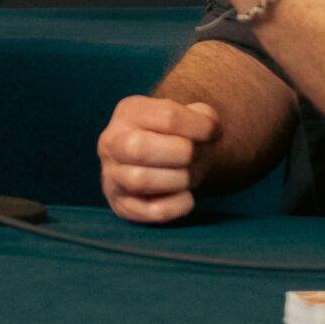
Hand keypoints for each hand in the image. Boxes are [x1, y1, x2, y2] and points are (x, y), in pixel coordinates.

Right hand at [98, 95, 218, 223]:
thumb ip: (204, 117)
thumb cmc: (179, 137)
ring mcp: (112, 175)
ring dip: (178, 180)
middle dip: (181, 154)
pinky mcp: (122, 205)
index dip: (200, 127)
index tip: (213, 134)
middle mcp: (112, 142)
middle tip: (193, 155)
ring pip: (140, 180)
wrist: (163, 163)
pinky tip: (185, 196)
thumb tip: (209, 131)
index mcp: (129, 112)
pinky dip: (178, 206)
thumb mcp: (191, 118)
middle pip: (138, 147)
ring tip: (186, 176)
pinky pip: (152, 211)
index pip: (167, 116)